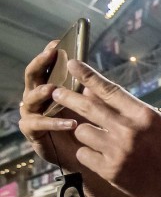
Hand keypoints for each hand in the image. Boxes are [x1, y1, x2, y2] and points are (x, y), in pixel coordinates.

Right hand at [19, 42, 84, 170]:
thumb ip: (89, 86)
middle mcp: (37, 97)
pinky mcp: (33, 132)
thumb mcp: (92, 103)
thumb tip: (90, 67)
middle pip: (33, 76)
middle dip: (41, 64)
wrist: (87, 154)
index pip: (46, 65)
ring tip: (54, 89)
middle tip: (50, 55)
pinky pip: (37, 123)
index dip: (49, 53)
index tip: (58, 43)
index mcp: (50, 86)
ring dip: (43, 92)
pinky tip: (70, 122)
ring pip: (32, 98)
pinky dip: (53, 122)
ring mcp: (32, 113)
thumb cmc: (88, 124)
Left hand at [29, 58, 160, 196]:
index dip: (88, 76)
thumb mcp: (154, 120)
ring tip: (97, 136)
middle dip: (68, 97)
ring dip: (85, 131)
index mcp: (143, 115)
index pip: (110, 90)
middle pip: (88, 108)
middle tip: (56, 92)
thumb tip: (91, 91)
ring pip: (82, 132)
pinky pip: (83, 154)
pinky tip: (101, 156)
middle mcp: (130, 131)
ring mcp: (118, 152)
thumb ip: (124, 106)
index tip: (73, 65)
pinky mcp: (110, 171)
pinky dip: (89, 153)